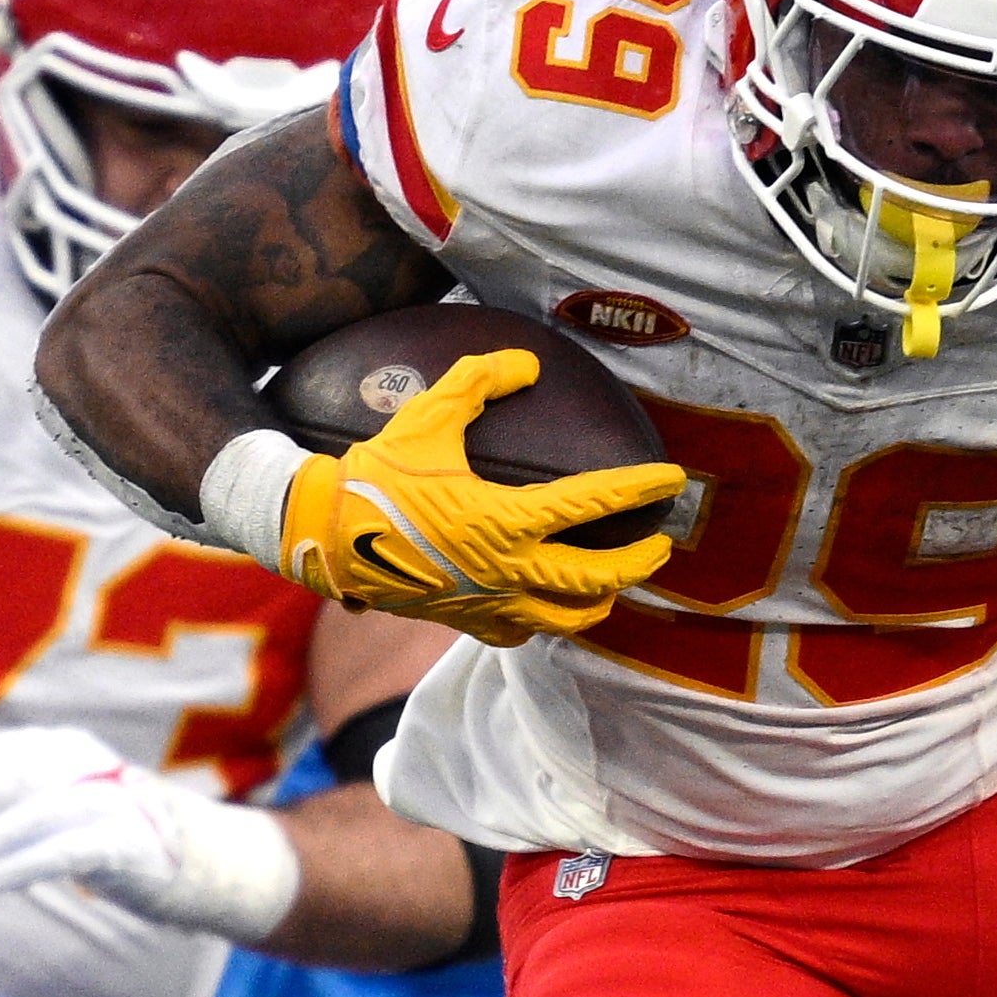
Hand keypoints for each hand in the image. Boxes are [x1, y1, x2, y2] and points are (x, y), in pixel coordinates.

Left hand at [0, 723, 301, 938]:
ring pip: (37, 812)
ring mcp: (117, 801)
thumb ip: (0, 761)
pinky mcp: (133, 843)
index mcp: (69, 747)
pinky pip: (69, 849)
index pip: (0, 755)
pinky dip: (25, 864)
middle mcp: (93, 765)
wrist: (205, 862)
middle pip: (15, 777)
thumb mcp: (56, 788)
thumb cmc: (119, 825)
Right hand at [275, 353, 676, 643]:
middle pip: (596, 578)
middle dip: (637, 563)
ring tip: (614, 584)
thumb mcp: (428, 417)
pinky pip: (523, 633)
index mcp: (505, 520)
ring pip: (567, 618)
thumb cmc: (378, 475)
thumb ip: (479, 381)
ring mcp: (490, 604)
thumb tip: (525, 363)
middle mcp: (507, 570)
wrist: (325, 537)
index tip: (671, 479)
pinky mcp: (469, 622)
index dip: (638, 489)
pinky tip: (549, 607)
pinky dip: (546, 621)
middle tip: (660, 544)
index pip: (592, 504)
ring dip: (600, 600)